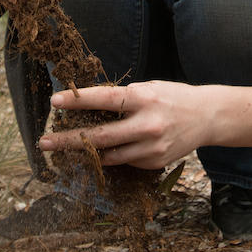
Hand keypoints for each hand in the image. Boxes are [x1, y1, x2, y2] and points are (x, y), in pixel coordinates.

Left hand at [37, 81, 213, 170]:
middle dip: (68, 140)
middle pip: (100, 137)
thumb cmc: (172, 97)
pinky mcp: (154, 162)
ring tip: (65, 148)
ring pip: (109, 155)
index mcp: (144, 98)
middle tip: (44, 142)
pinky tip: (106, 150)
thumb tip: (88, 105)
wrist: (207, 116)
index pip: (104, 99)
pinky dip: (113, 155)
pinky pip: (124, 161)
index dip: (78, 100)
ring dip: (86, 152)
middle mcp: (147, 124)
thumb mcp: (148, 88)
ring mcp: (151, 147)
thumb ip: (122, 98)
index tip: (55, 101)